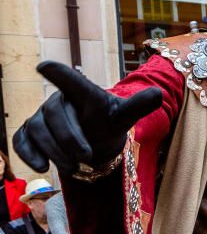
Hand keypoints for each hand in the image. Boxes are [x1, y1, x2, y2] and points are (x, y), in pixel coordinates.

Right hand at [14, 62, 161, 173]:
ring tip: (74, 167)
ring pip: (38, 130)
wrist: (95, 141)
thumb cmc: (109, 123)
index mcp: (82, 93)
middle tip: (86, 156)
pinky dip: (29, 154)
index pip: (71, 82)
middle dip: (69, 137)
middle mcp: (58, 101)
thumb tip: (158, 94)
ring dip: (55, 151)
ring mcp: (41, 117)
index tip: (44, 66)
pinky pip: (21, 140)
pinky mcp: (29, 133)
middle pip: (55, 114)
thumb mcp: (125, 116)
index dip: (59, 74)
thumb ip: (138, 106)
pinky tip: (41, 167)